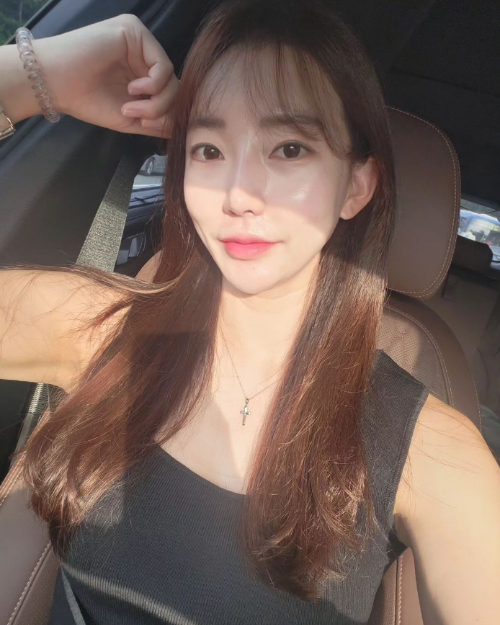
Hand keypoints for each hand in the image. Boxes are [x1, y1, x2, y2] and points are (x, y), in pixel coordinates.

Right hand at [35, 14, 178, 137]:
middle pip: (173, 86)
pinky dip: (153, 86)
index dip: (165, 114)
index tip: (146, 126)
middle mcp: (142, 54)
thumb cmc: (87, 100)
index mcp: (140, 72)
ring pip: (170, 78)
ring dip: (156, 102)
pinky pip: (162, 65)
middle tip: (141, 120)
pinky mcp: (135, 32)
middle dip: (162, 110)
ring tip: (132, 108)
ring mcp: (139, 42)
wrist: (56, 83)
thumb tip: (182, 128)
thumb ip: (157, 122)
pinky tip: (133, 90)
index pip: (168, 93)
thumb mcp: (131, 118)